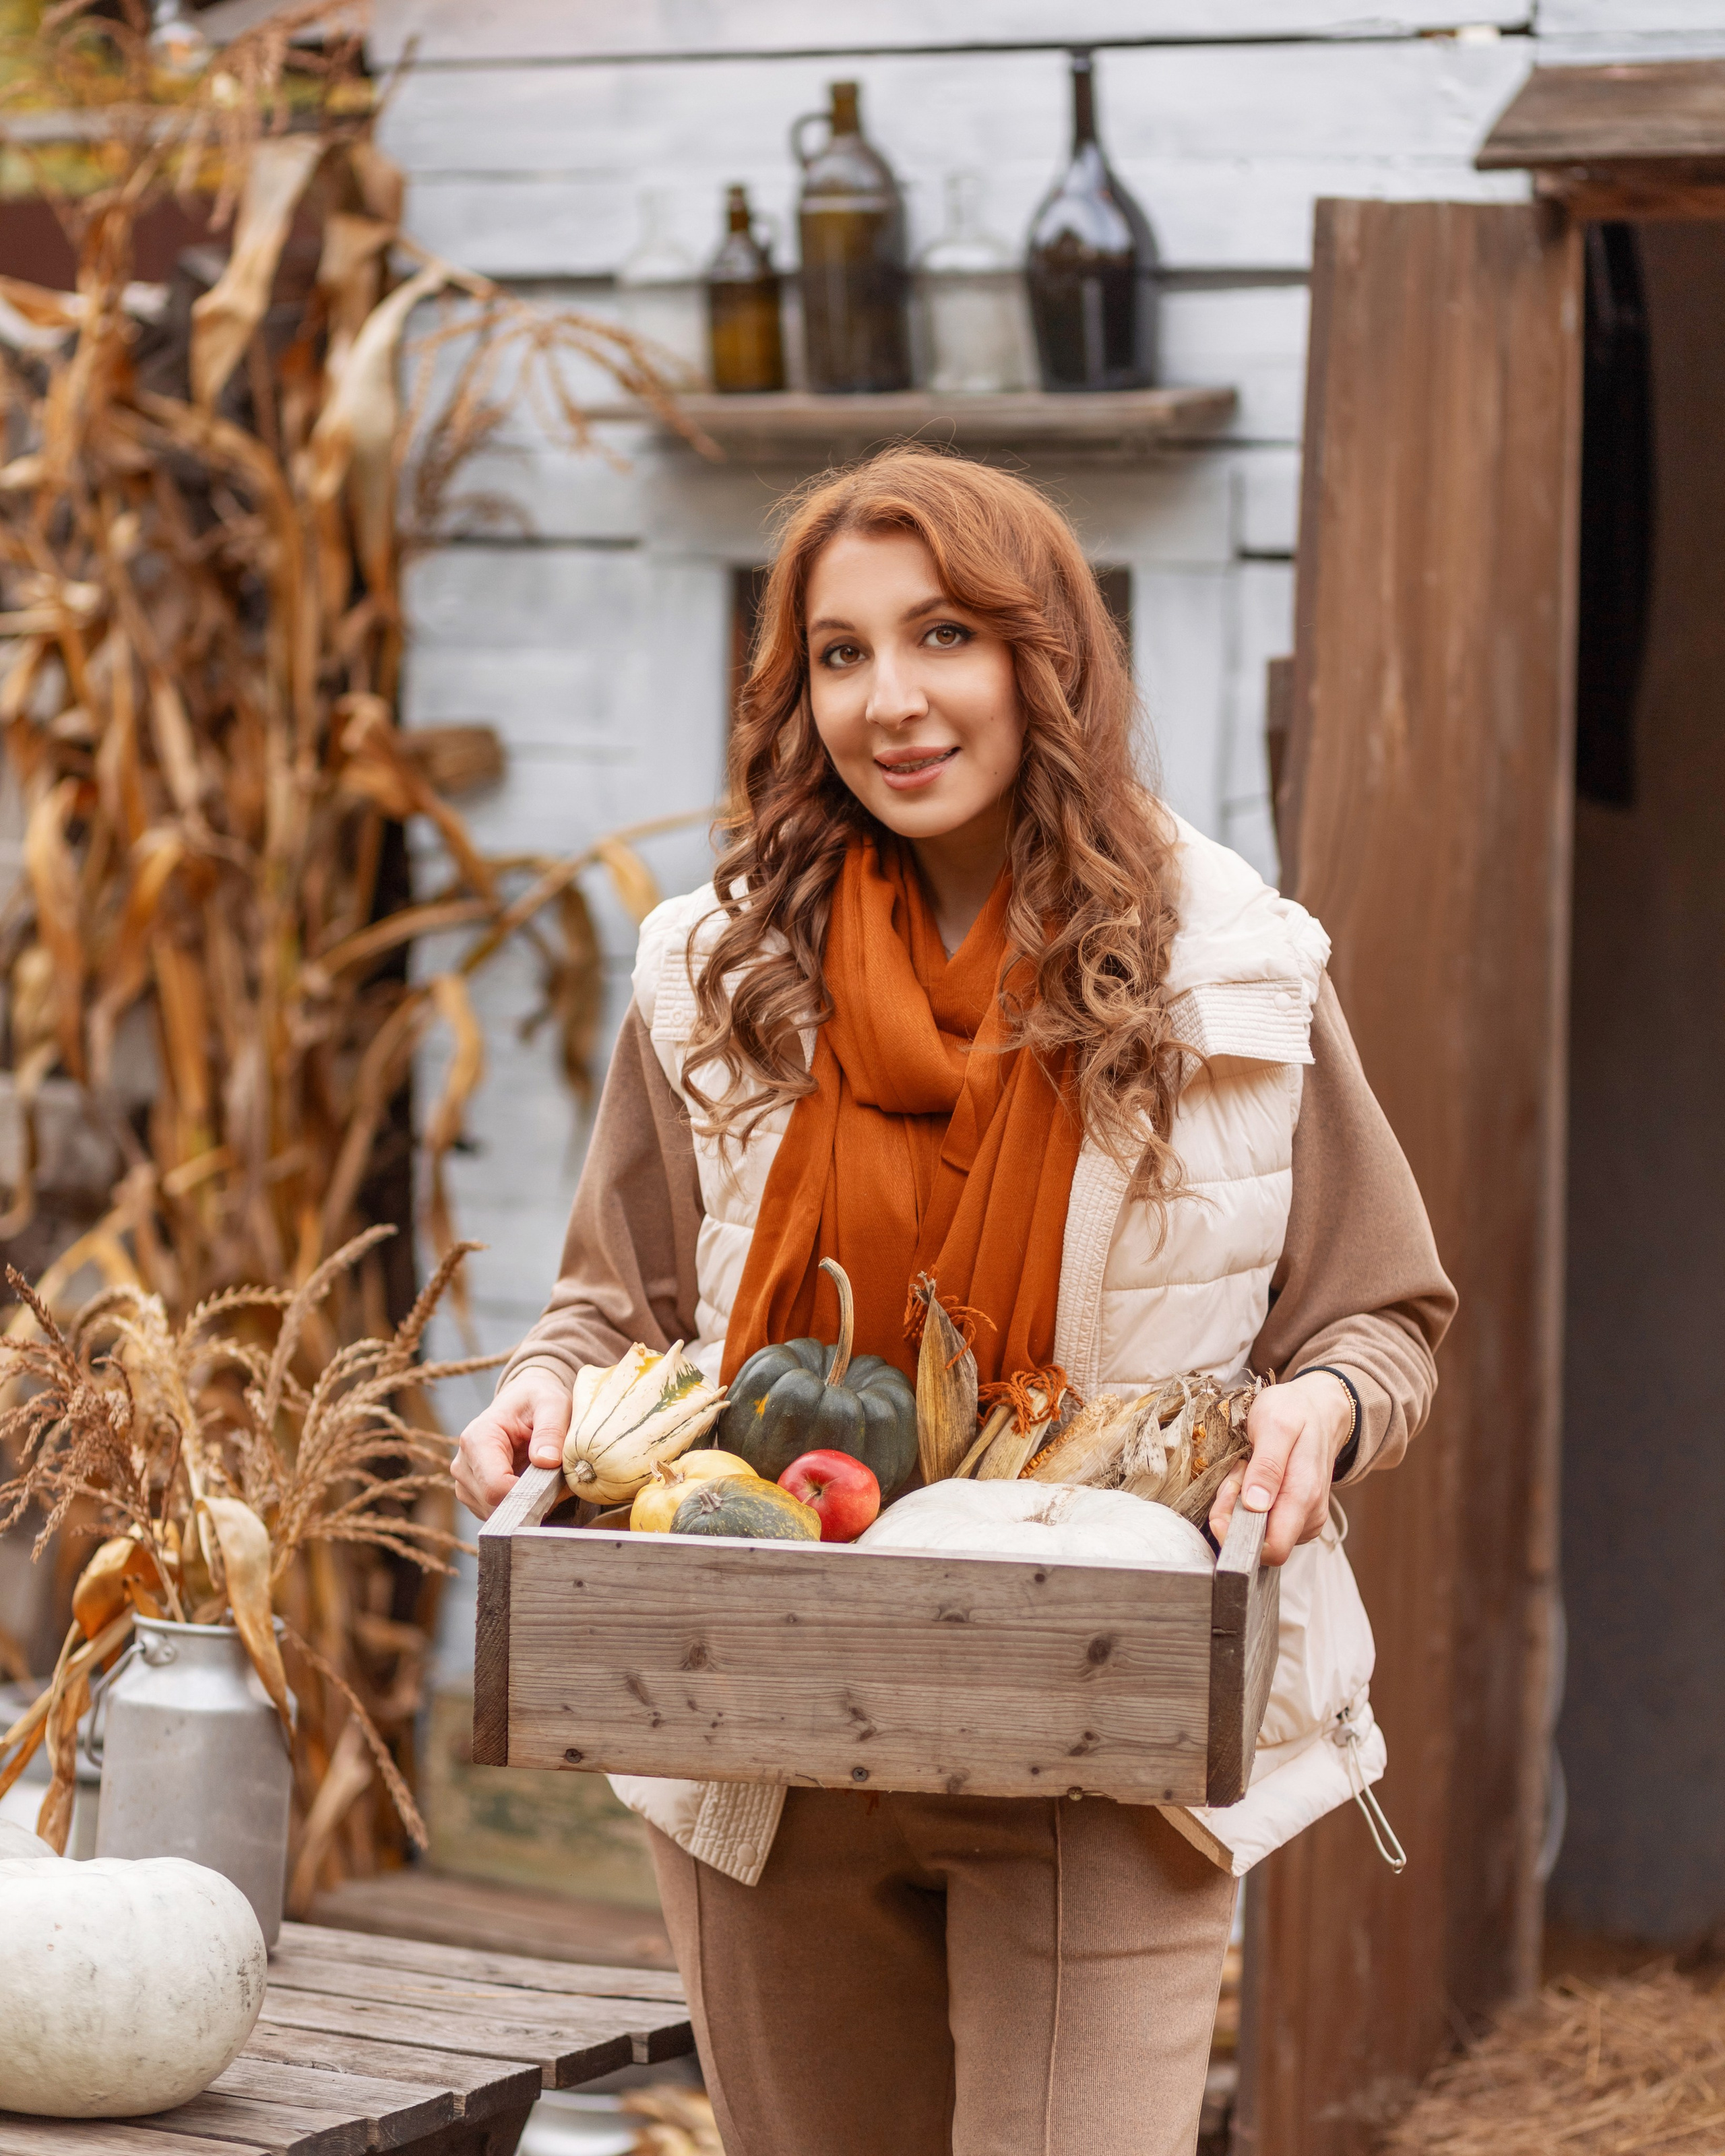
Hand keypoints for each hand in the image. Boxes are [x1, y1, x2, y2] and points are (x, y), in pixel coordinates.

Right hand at [452, 1367, 572, 1521]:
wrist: (524, 1401)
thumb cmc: (537, 1401)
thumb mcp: (553, 1405)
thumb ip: (551, 1431)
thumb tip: (546, 1461)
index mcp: (478, 1438)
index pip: (495, 1487)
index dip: (526, 1495)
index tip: (553, 1487)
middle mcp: (463, 1463)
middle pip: (493, 1505)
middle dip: (528, 1500)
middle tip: (556, 1483)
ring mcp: (464, 1482)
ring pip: (494, 1514)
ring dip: (523, 1505)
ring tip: (543, 1480)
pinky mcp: (473, 1495)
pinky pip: (496, 1514)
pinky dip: (517, 1507)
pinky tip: (532, 1487)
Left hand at [1208, 1370, 1354, 1566]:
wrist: (1319, 1410)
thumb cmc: (1295, 1412)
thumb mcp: (1275, 1425)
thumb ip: (1267, 1465)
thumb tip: (1256, 1505)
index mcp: (1305, 1497)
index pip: (1271, 1548)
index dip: (1238, 1533)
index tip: (1227, 1494)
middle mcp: (1309, 1516)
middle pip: (1259, 1544)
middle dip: (1234, 1515)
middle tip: (1235, 1474)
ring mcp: (1304, 1519)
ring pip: (1258, 1535)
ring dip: (1239, 1508)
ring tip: (1245, 1470)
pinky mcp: (1297, 1518)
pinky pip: (1263, 1525)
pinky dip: (1247, 1506)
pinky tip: (1251, 1480)